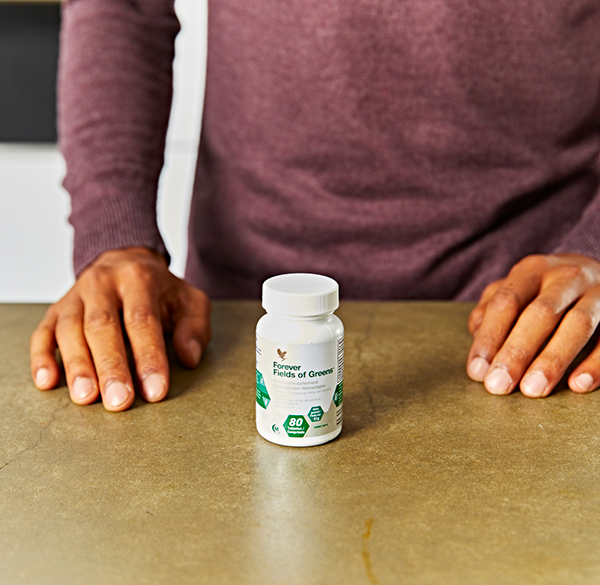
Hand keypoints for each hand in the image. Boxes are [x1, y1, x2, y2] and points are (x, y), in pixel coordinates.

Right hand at [30, 247, 210, 410]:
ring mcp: (75, 295)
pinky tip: (47, 382)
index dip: (148, 357)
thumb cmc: (161, 291)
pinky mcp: (56, 309)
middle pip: (102, 326)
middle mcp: (103, 283)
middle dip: (111, 367)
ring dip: (77, 366)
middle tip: (118, 401)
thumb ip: (195, 327)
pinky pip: (43, 332)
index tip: (155, 391)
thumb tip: (189, 357)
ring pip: (70, 330)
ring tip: (86, 398)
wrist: (126, 262)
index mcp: (139, 278)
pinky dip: (42, 358)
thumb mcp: (189, 300)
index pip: (142, 320)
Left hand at [467, 254, 599, 397]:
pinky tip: (578, 384)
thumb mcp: (515, 292)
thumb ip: (492, 314)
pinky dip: (596, 363)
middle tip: (498, 385)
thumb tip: (479, 346)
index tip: (477, 371)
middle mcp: (566, 276)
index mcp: (532, 271)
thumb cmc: (544, 290)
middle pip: (540, 313)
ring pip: (578, 325)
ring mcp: (598, 292)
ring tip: (532, 390)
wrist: (598, 274)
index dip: (490, 337)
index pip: (506, 303)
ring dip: (553, 360)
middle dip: (517, 352)